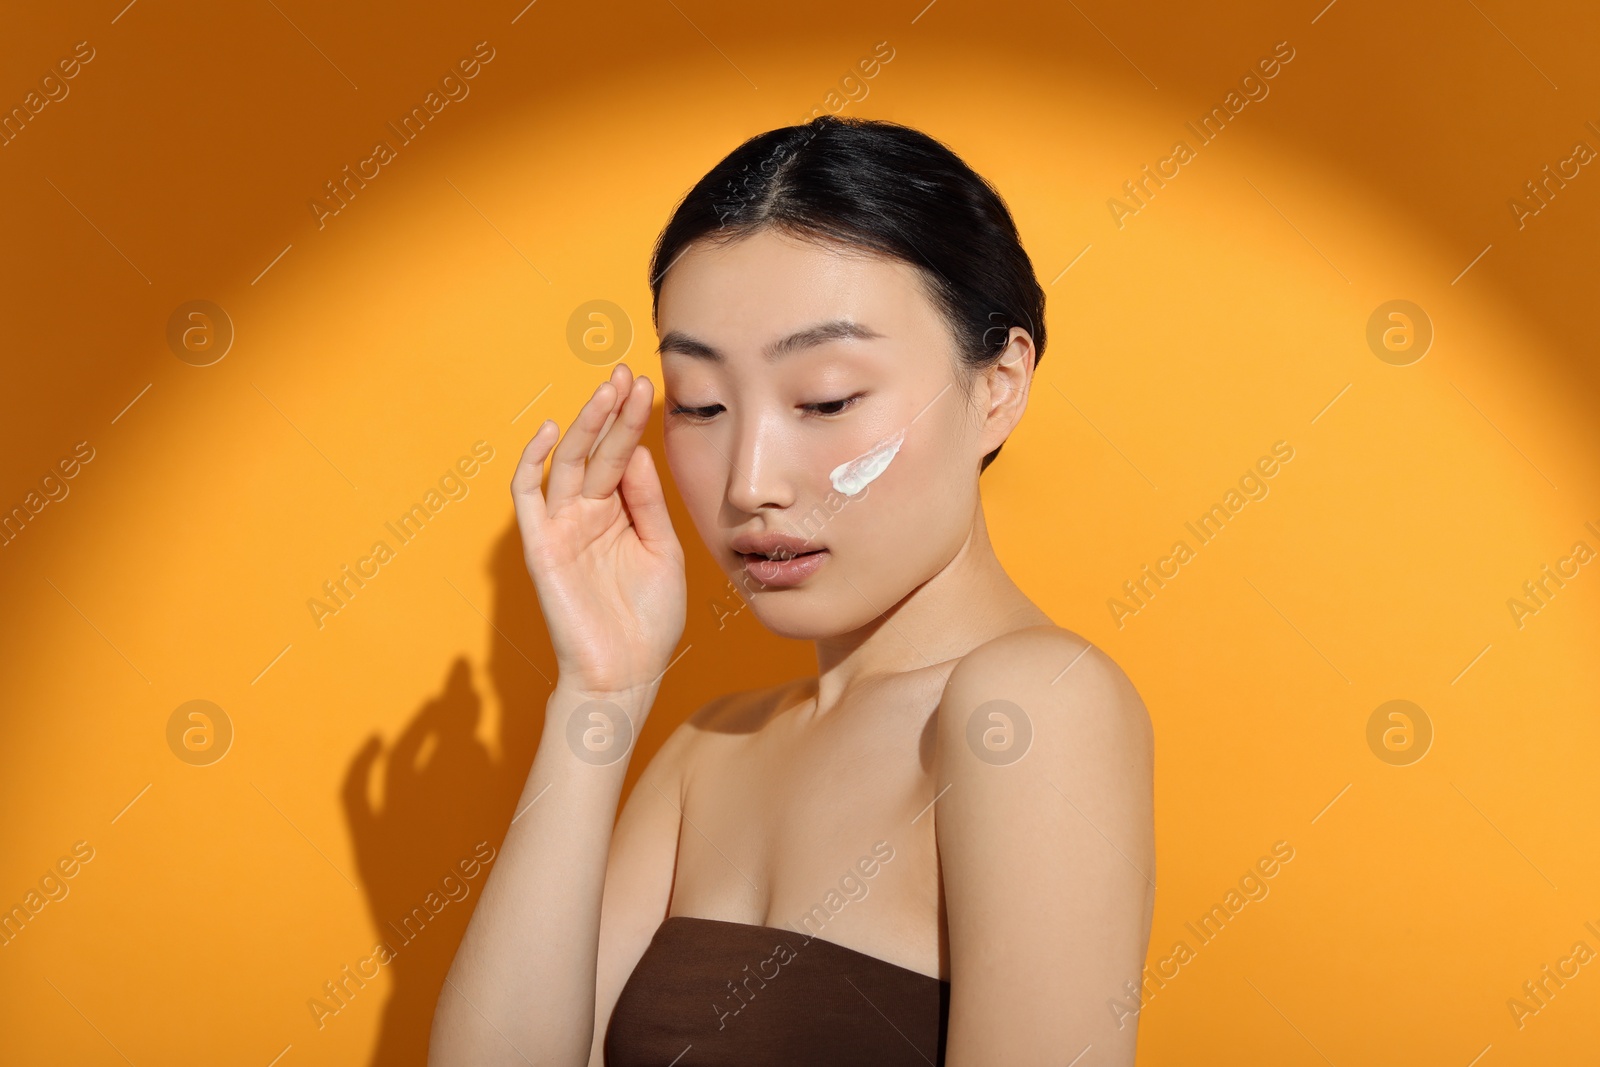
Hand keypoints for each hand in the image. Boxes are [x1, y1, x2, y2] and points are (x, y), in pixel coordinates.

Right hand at [511, 364, 687, 701]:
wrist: (625, 674)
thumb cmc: (647, 620)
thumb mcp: (663, 552)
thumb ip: (648, 503)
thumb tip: (636, 451)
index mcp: (617, 513)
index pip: (622, 455)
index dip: (630, 420)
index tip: (644, 384)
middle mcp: (586, 514)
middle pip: (597, 451)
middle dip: (610, 412)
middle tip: (626, 375)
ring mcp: (561, 527)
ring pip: (567, 463)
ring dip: (584, 424)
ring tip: (605, 390)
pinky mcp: (540, 546)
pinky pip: (528, 497)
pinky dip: (534, 462)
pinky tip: (552, 431)